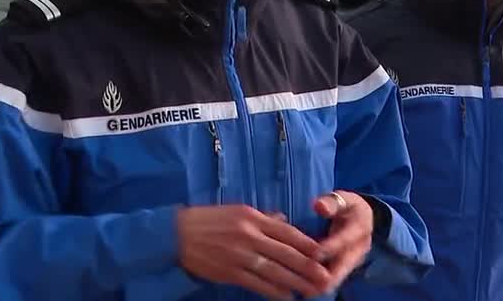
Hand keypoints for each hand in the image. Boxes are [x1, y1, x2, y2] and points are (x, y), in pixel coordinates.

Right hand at [176, 205, 331, 299]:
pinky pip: (257, 284)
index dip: (306, 244)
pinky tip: (287, 297)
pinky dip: (273, 291)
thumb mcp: (236, 210)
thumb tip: (283, 220)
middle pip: (285, 253)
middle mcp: (248, 235)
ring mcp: (239, 255)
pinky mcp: (230, 272)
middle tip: (325, 277)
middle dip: (308, 267)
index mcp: (251, 217)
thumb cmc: (207, 220)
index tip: (323, 253)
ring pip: (274, 271)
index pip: (286, 231)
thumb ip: (262, 217)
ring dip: (295, 282)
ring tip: (312, 291)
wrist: (177, 234)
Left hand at [312, 190, 374, 291]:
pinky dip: (322, 283)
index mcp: (360, 227)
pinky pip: (335, 276)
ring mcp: (354, 259)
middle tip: (310, 284)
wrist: (363, 218)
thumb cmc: (348, 207)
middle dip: (329, 275)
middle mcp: (360, 247)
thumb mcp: (344, 199)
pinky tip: (306, 288)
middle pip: (345, 264)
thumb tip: (319, 206)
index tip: (316, 253)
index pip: (346, 238)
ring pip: (340, 275)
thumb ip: (331, 202)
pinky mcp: (347, 267)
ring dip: (324, 283)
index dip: (332, 246)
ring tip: (305, 290)